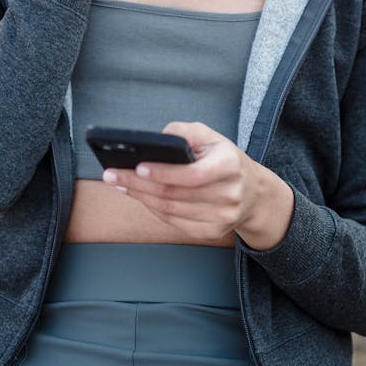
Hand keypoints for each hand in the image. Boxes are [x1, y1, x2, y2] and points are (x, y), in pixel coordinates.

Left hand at [102, 121, 294, 249]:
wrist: (253, 193)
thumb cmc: (225, 158)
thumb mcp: (210, 136)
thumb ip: (184, 132)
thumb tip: (155, 140)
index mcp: (230, 164)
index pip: (193, 174)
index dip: (163, 172)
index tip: (137, 167)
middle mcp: (229, 194)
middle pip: (175, 194)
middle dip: (138, 184)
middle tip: (112, 175)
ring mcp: (222, 217)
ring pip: (170, 210)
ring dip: (140, 197)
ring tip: (119, 184)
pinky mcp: (213, 232)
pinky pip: (174, 222)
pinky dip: (153, 209)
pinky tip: (139, 197)